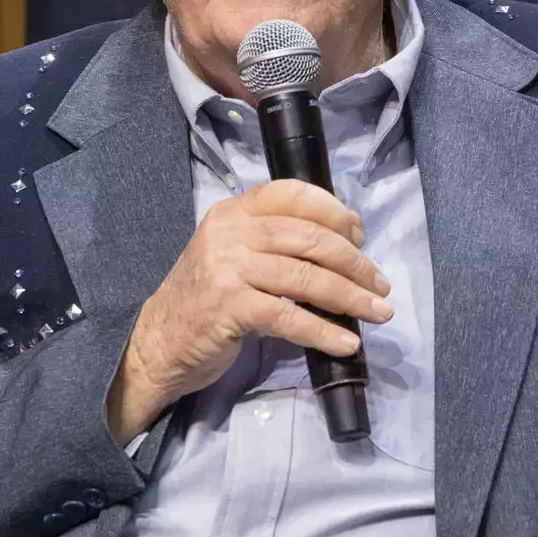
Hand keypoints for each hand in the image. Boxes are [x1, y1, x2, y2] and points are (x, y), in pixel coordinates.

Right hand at [106, 179, 391, 440]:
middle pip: (309, 237)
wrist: (157, 342)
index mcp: (234, 212)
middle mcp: (230, 231)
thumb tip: (343, 242)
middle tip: (380, 285)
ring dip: (350, 297)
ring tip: (378, 312)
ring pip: (305, 277)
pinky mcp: (229, 306)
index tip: (361, 236)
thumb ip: (274, 242)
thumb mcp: (233, 255)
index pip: (293, 194)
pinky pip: (289, 317)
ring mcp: (227, 267)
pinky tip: (346, 343)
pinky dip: (324, 331)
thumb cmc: (204, 300)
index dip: (334, 212)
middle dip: (354, 262)